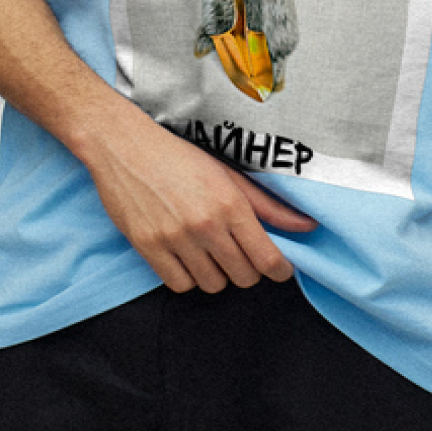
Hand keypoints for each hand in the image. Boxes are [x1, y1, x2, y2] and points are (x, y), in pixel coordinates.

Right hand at [80, 102, 314, 292]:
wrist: (124, 146)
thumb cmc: (179, 157)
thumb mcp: (229, 175)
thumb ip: (269, 205)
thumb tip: (307, 226)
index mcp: (230, 205)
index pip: (267, 259)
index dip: (280, 271)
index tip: (280, 269)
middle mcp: (205, 225)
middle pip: (243, 277)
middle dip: (248, 270)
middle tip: (240, 253)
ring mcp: (175, 238)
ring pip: (213, 284)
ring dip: (217, 274)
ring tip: (210, 253)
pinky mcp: (148, 247)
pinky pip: (180, 284)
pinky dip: (188, 277)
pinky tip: (187, 258)